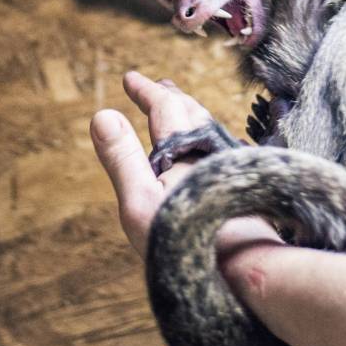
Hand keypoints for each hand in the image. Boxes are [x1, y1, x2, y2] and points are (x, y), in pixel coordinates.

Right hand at [90, 71, 279, 259]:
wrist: (244, 267)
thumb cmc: (184, 237)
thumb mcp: (140, 201)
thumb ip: (122, 158)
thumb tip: (102, 115)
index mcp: (183, 150)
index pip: (164, 108)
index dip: (146, 91)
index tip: (130, 78)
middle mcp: (210, 152)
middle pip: (191, 114)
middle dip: (171, 98)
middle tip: (159, 86)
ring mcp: (229, 168)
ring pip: (209, 130)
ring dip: (191, 115)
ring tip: (182, 112)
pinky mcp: (240, 186)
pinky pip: (220, 150)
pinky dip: (206, 139)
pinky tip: (210, 154)